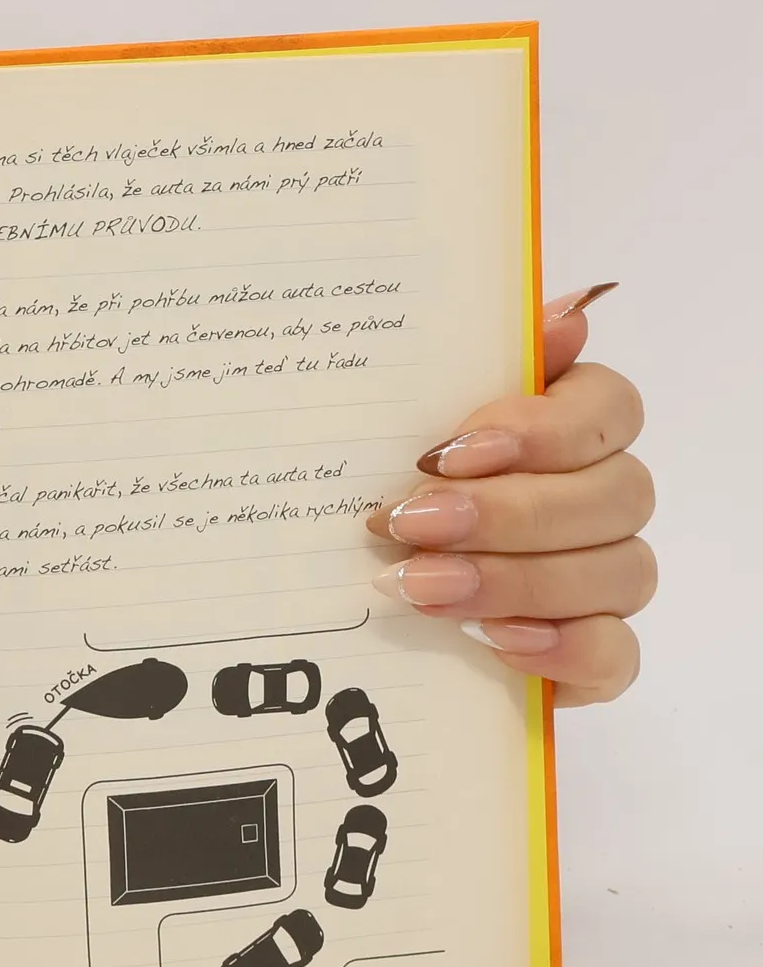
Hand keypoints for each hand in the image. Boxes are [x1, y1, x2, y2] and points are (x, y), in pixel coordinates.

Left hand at [366, 284, 653, 706]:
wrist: (347, 597)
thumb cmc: (386, 491)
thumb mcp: (398, 424)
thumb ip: (473, 366)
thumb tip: (568, 311)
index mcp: (569, 427)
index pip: (611, 407)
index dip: (541, 429)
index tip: (444, 452)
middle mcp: (603, 498)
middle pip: (615, 494)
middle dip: (506, 513)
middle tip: (410, 525)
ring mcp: (606, 579)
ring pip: (618, 572)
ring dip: (515, 579)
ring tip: (421, 587)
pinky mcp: (593, 654)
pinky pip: (615, 654)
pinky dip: (559, 647)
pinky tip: (491, 641)